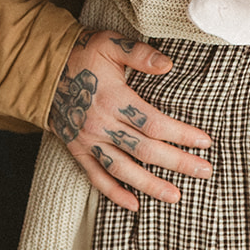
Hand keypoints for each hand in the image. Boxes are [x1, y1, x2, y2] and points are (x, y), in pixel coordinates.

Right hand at [48, 29, 212, 211]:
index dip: (180, 134)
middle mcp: (102, 124)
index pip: (153, 122)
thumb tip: (168, 65)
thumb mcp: (111, 44)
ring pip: (123, 169)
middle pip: (145, 150)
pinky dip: (114, 193)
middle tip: (205, 171)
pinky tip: (134, 206)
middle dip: (177, 162)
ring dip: (150, 185)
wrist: (43, 69)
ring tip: (176, 196)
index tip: (205, 142)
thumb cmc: (83, 53)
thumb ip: (140, 54)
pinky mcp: (77, 151)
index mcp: (113, 98)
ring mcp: (88, 141)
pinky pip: (96, 177)